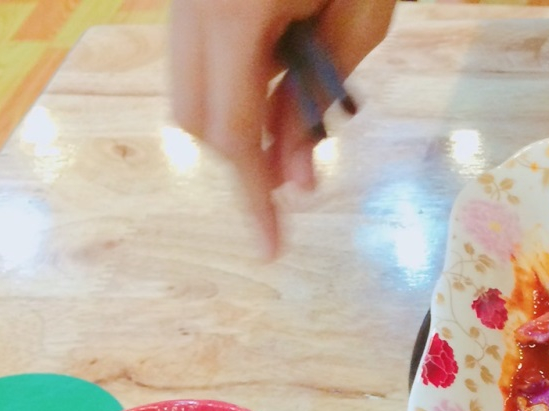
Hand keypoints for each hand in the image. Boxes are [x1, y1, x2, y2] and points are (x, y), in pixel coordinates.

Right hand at [170, 0, 394, 256]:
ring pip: (189, 90)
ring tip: (297, 113)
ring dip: (237, 118)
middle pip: (195, 119)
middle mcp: (189, 5)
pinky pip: (196, 57)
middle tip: (296, 171)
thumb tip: (292, 181)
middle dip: (241, 157)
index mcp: (231, 15)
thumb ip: (318, 97)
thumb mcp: (359, 18)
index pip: (231, 132)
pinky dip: (231, 82)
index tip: (270, 247)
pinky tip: (281, 71)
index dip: (253, 195)